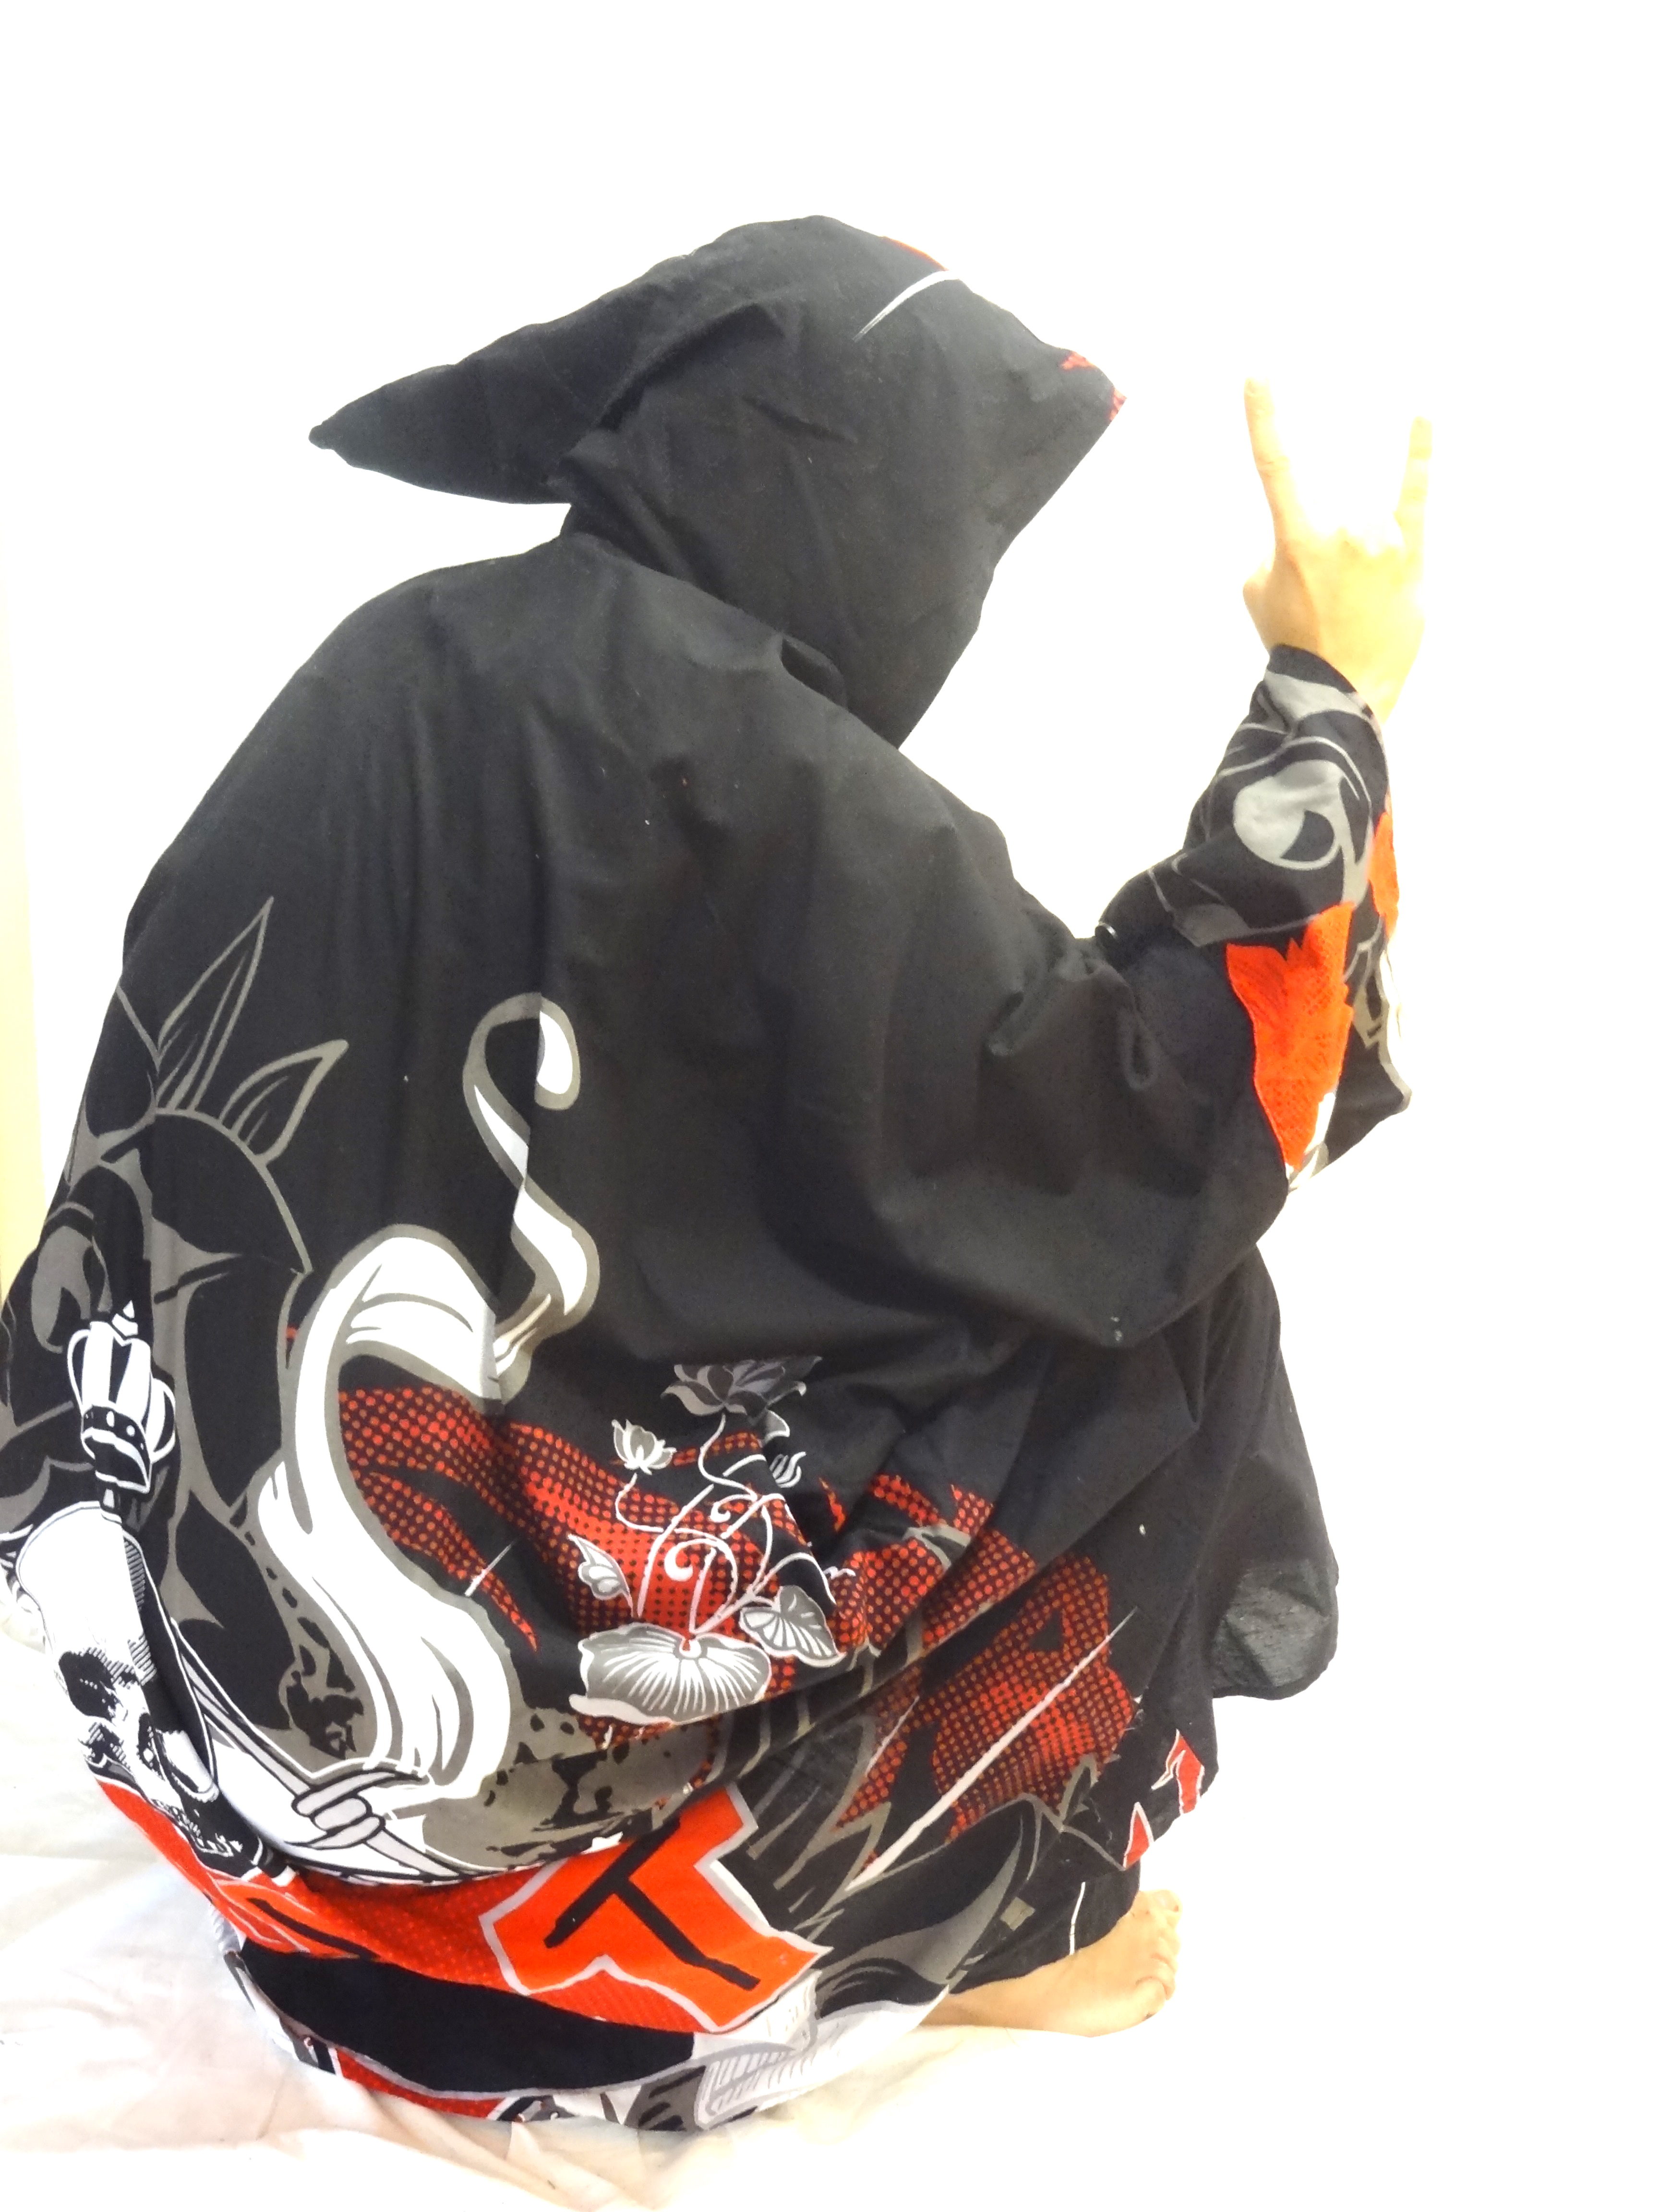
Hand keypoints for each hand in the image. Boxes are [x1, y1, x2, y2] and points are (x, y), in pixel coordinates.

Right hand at [1241, 379, 1430, 723]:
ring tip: (1355, 607)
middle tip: (1324, 605)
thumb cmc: (1296, 643)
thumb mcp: (1259, 593)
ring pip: (1361, 525)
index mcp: (1295, 541)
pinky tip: (1424, 415)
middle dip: (1323, 557)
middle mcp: (1341, 530)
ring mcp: (1380, 539)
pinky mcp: (1411, 553)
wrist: (1343, 691)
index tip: (1258, 373)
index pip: (1274, 466)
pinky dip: (1419, 452)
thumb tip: (1301, 531)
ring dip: (1355, 559)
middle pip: (1328, 517)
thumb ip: (1274, 548)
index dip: (1263, 417)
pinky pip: (1415, 493)